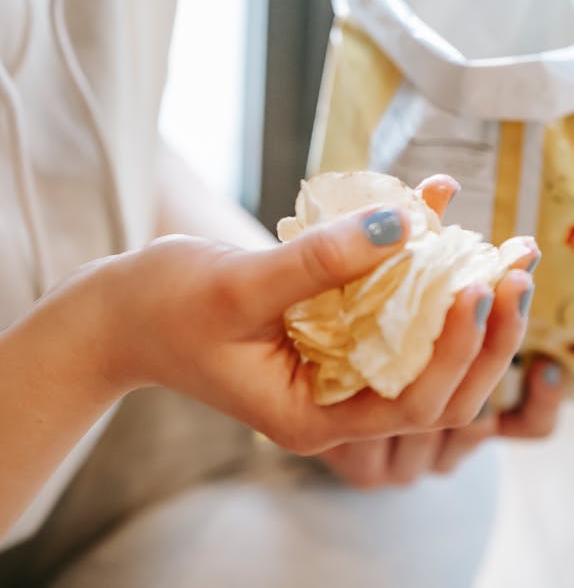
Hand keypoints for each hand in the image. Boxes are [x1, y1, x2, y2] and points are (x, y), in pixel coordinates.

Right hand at [101, 181, 537, 455]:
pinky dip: (417, 273)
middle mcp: (332, 402)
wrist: (117, 311)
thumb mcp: (241, 282)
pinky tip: (431, 216)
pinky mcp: (327, 334)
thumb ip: (321, 260)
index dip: (456, 348)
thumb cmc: (163, 306)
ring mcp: (332, 370)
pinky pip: (388, 311)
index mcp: (311, 417)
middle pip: (435, 385)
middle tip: (515, 268)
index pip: (411, 401)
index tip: (478, 285)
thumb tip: (402, 224)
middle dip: (483, 332)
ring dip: (463, 304)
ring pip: (420, 351)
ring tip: (499, 252)